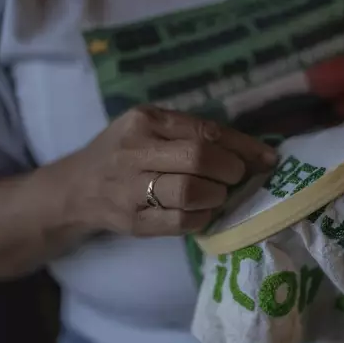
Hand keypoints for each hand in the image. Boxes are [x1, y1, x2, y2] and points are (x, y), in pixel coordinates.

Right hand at [44, 106, 277, 236]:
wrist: (76, 188)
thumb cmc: (124, 154)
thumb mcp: (150, 131)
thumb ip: (193, 136)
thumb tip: (255, 153)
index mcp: (145, 120)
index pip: (205, 131)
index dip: (243, 147)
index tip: (267, 159)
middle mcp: (134, 150)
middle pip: (200, 159)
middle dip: (231, 171)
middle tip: (235, 178)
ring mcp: (130, 189)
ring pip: (190, 192)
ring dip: (217, 196)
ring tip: (218, 195)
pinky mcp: (132, 222)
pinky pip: (181, 222)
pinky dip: (202, 218)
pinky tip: (203, 213)